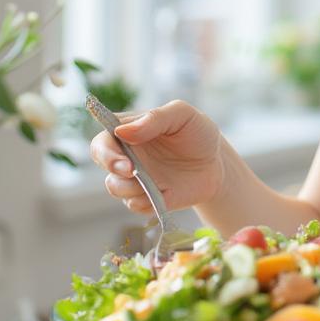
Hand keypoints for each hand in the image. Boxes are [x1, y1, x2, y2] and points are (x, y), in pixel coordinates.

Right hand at [90, 100, 224, 213]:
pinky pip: (136, 205)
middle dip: (113, 168)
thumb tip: (123, 131)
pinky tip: (166, 193)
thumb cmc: (198, 133)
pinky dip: (148, 202)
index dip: (106, 150)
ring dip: (131, 188)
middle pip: (102, 162)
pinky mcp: (147, 198)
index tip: (123, 157)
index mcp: (130, 131)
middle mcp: (127, 154)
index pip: (103, 139)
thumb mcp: (183, 115)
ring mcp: (135, 178)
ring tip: (157, 182)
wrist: (217, 163)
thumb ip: (155, 118)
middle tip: (133, 171)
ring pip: (115, 187)